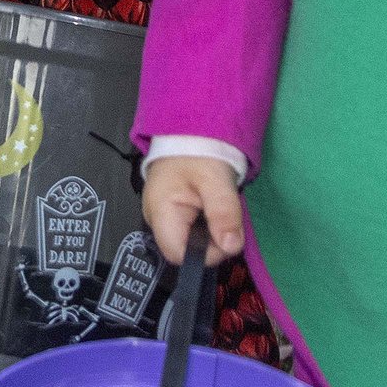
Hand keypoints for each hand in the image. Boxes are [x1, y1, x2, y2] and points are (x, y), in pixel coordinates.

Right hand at [141, 152, 246, 266]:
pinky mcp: (172, 214)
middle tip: (227, 218)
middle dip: (212, 242)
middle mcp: (155, 220)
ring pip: (191, 242)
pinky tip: (213, 209)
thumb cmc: (198, 151)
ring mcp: (162, 218)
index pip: (179, 254)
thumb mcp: (215, 180)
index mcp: (161, 212)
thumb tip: (231, 247)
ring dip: (212, 234)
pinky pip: (191, 231)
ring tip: (220, 209)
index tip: (226, 236)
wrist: (189, 132)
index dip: (206, 253)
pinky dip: (207, 225)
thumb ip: (224, 213)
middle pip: (186, 250)